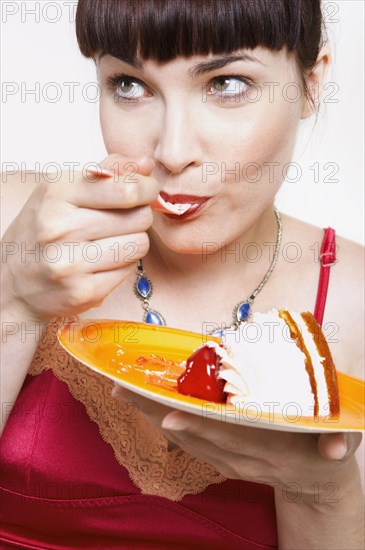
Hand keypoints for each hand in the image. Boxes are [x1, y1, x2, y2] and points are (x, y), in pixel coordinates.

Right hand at [1, 155, 159, 321]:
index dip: (147, 189)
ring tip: (110, 243)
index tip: (147, 191)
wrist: (11, 285)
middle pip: (139, 217)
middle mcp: (61, 227)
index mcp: (57, 193)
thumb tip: (147, 164)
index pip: (126, 189)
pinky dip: (122, 265)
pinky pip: (129, 270)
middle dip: (138, 216)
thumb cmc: (41, 233)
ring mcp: (71, 262)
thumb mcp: (62, 192)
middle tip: (122, 221)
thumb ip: (106, 173)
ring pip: (139, 244)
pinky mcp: (84, 291)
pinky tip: (101, 264)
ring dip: (132, 242)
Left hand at [111, 385, 361, 499]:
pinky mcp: (221, 459)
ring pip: (184, 439)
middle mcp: (243, 458)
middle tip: (124, 390)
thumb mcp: (341, 440)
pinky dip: (164, 424)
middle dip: (158, 414)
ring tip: (123, 391)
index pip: (230, 436)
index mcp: (270, 448)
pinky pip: (187, 443)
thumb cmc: (326, 446)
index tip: (171, 413)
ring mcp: (228, 460)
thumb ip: (339, 442)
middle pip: (195, 435)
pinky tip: (145, 406)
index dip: (201, 426)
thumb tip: (335, 451)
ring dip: (152, 416)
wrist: (316, 480)